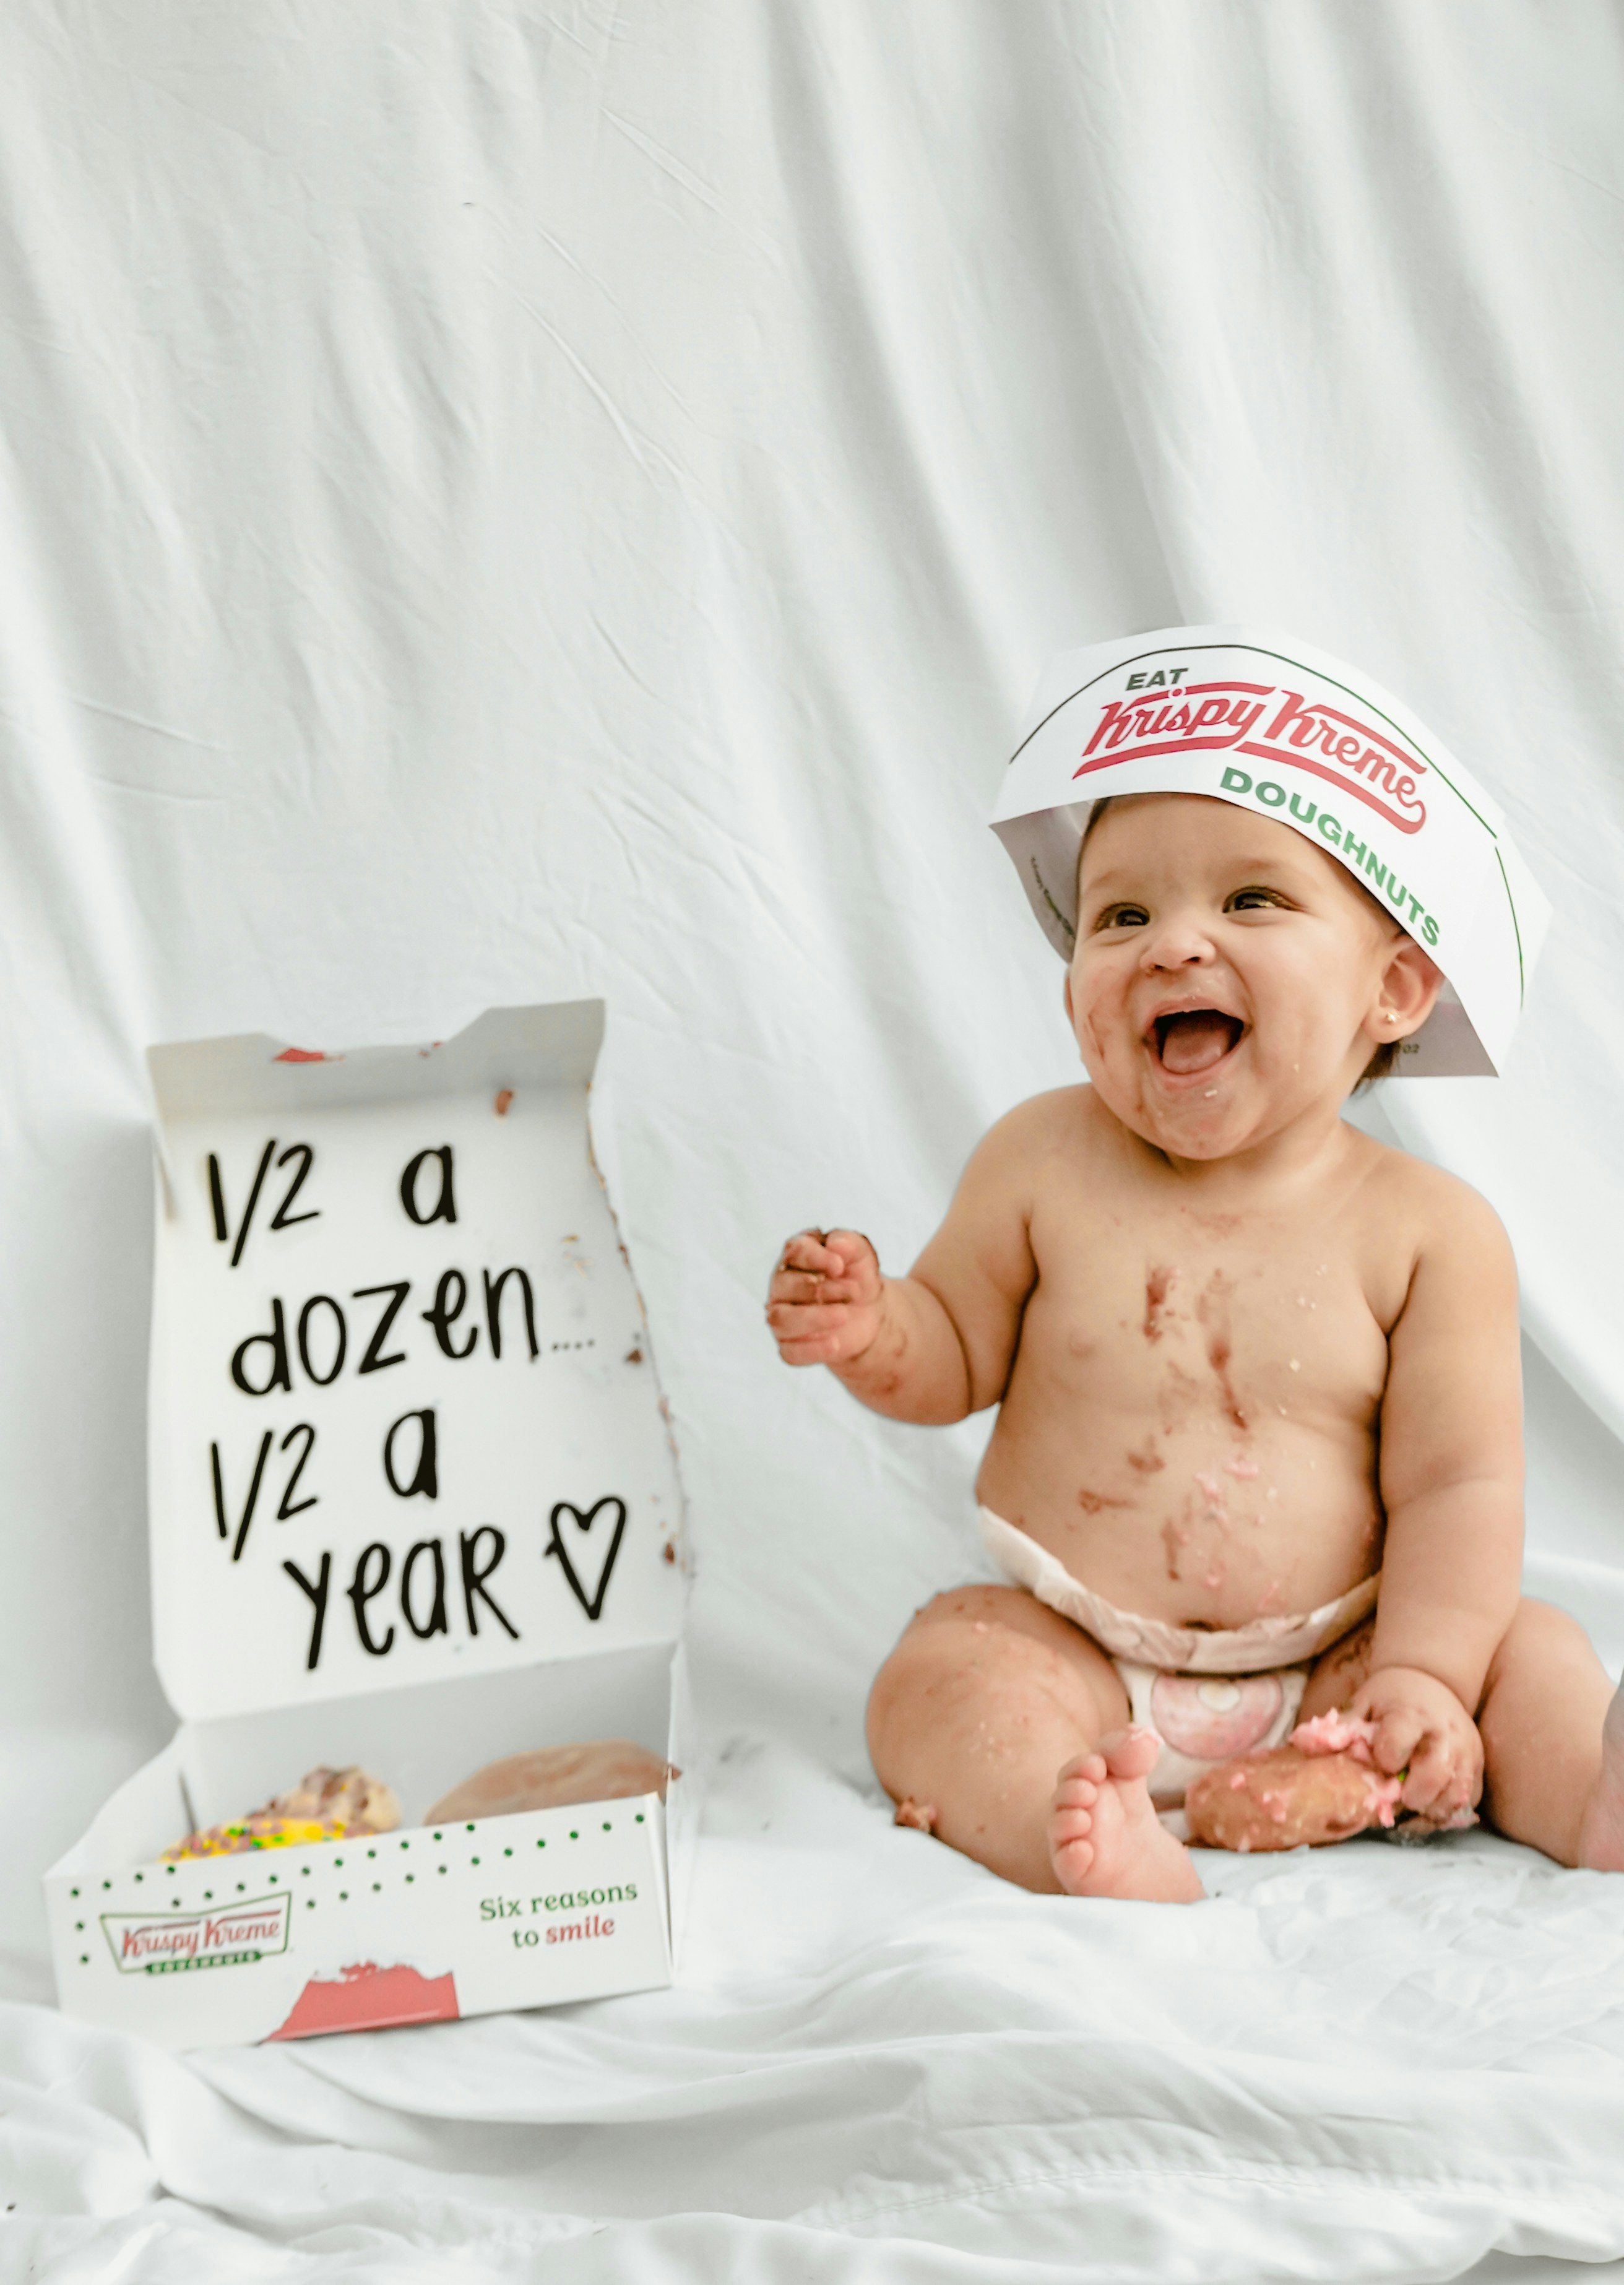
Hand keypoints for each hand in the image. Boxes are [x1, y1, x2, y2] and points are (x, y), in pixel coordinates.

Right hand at [765, 1228, 882, 1367]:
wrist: (868, 1312)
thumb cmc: (857, 1277)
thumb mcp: (862, 1256)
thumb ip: (850, 1243)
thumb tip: (836, 1244)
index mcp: (796, 1256)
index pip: (795, 1251)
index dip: (816, 1258)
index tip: (839, 1266)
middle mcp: (782, 1285)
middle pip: (786, 1286)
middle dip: (822, 1289)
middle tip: (853, 1291)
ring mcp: (783, 1316)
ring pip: (780, 1320)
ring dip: (814, 1318)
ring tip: (844, 1315)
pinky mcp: (790, 1345)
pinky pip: (790, 1352)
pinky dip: (812, 1349)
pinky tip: (835, 1344)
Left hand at [1348, 1664, 1482, 1824]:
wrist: (1432, 1683)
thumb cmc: (1390, 1698)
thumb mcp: (1363, 1702)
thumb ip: (1341, 1727)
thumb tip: (1305, 1745)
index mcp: (1411, 1713)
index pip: (1398, 1743)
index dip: (1385, 1759)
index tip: (1379, 1762)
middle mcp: (1444, 1733)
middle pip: (1435, 1775)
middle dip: (1412, 1795)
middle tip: (1398, 1796)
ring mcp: (1465, 1752)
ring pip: (1454, 1795)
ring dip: (1429, 1810)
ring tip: (1410, 1805)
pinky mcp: (1476, 1768)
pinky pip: (1465, 1802)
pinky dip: (1444, 1812)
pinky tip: (1425, 1808)